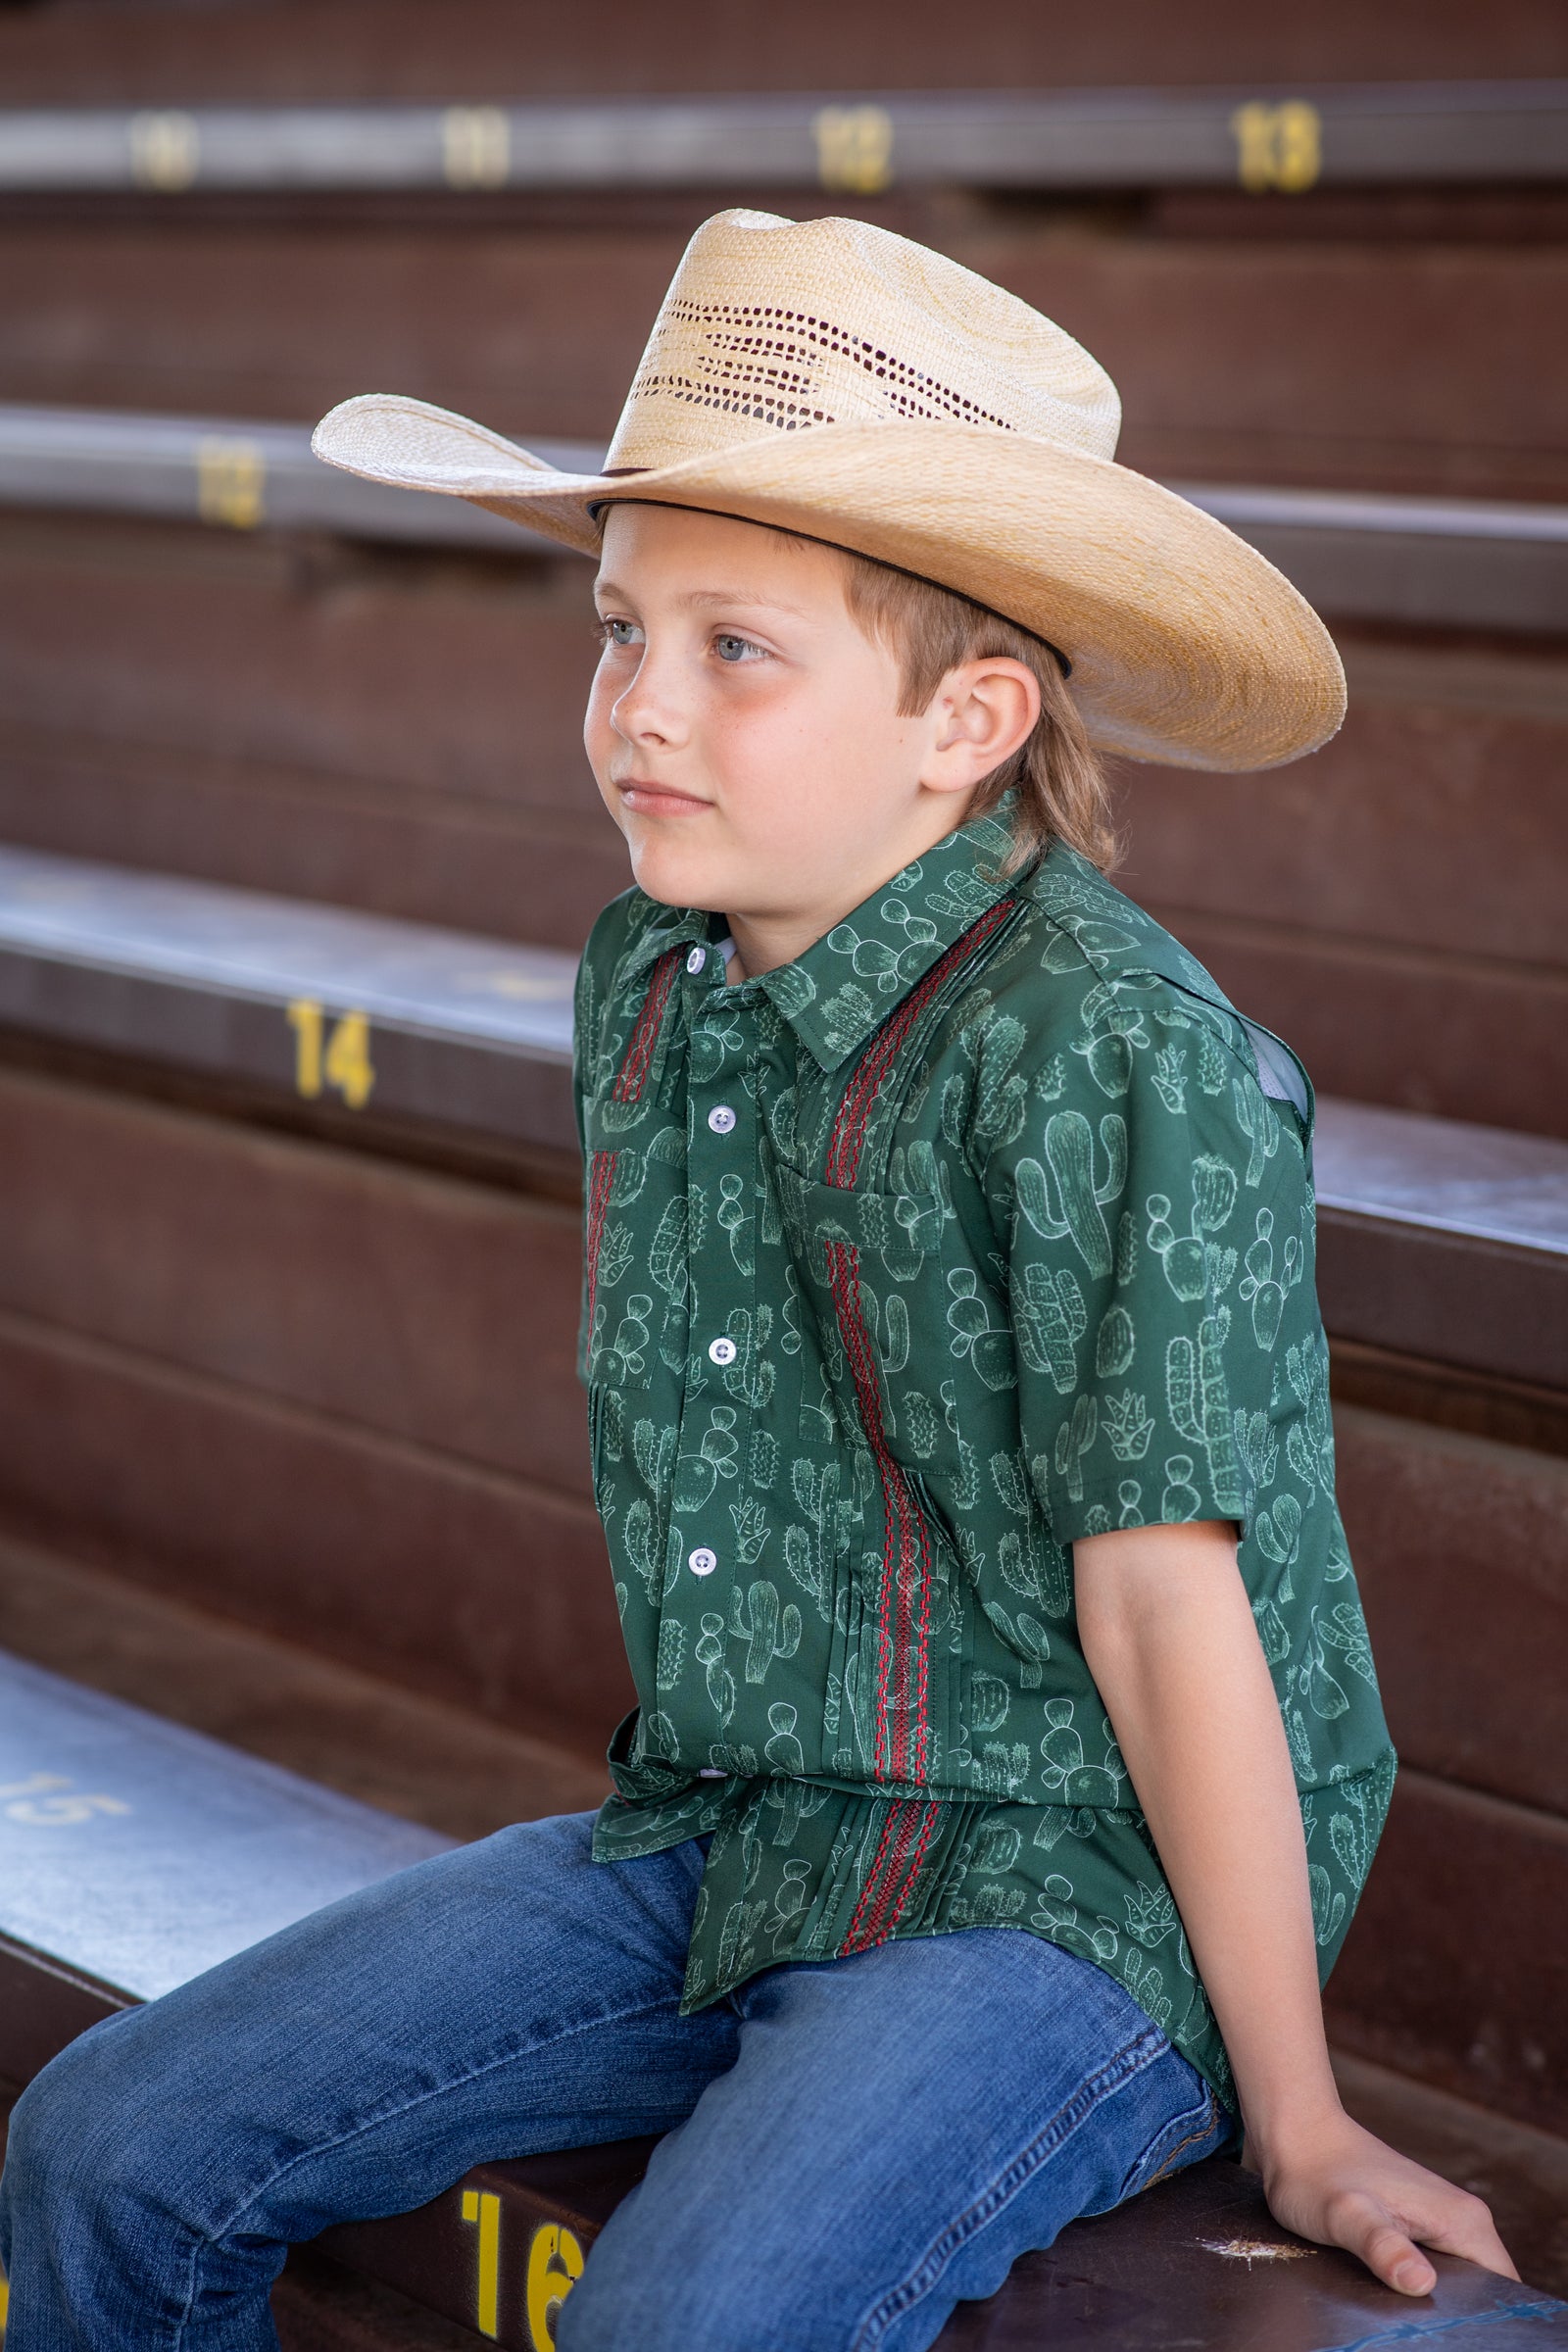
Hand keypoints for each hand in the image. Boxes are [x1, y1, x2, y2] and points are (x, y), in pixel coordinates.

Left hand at [1260, 2109, 1518, 2295]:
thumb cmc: (1314, 2172)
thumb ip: (1383, 2248)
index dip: (1480, 2319)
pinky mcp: (1417, 2228)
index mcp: (1463, 2219)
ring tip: (1390, 2296)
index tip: (1438, 2326)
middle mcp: (1461, 2219)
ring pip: (1456, 2285)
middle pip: (1482, 2292)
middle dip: (1452, 2313)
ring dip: (1430, 2301)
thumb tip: (1420, 2283)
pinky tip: (1384, 2286)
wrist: (1293, 2135)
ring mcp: (1440, 2223)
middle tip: (1406, 2316)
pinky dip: (1413, 2286)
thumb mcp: (1345, 2216)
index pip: (1503, 2292)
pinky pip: (1433, 2272)